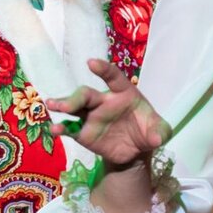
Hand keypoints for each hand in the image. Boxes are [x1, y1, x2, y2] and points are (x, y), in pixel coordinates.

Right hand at [46, 59, 169, 170]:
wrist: (136, 149)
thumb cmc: (147, 130)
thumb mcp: (160, 131)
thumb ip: (161, 131)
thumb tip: (158, 138)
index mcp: (123, 92)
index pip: (113, 77)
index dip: (103, 69)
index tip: (91, 63)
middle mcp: (103, 101)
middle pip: (86, 94)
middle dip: (75, 97)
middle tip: (66, 105)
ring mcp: (91, 116)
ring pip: (73, 107)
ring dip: (62, 105)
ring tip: (51, 106)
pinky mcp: (84, 133)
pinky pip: (70, 128)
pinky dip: (62, 128)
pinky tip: (54, 129)